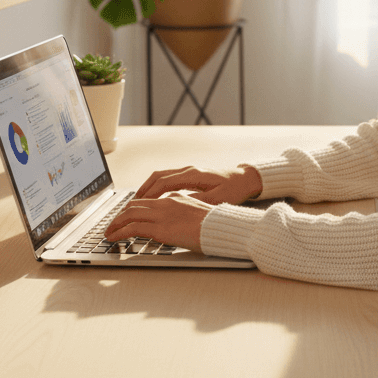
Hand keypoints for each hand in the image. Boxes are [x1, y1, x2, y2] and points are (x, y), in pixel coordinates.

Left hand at [105, 193, 211, 249]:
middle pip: (134, 204)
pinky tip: (113, 239)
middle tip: (112, 225)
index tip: (126, 217)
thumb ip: (184, 215)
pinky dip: (119, 232)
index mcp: (175, 198)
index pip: (147, 200)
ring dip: (115, 224)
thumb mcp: (198, 214)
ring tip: (108, 233)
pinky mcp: (159, 228)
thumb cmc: (215, 225)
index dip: (133, 209)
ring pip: (129, 214)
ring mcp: (161, 214)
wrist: (221, 227)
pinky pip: (132, 228)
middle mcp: (165, 202)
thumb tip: (177, 225)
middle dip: (120, 215)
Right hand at [136, 165, 262, 205]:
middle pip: (158, 176)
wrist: (246, 179)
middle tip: (131, 204)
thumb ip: (198, 202)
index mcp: (193, 175)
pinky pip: (168, 178)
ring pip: (161, 175)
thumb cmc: (234, 189)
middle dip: (143, 190)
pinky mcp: (190, 175)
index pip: (164, 182)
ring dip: (148, 187)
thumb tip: (179, 206)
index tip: (138, 205)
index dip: (149, 194)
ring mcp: (189, 171)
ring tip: (138, 201)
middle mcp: (188, 170)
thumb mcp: (218, 199)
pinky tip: (153, 197)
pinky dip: (157, 186)